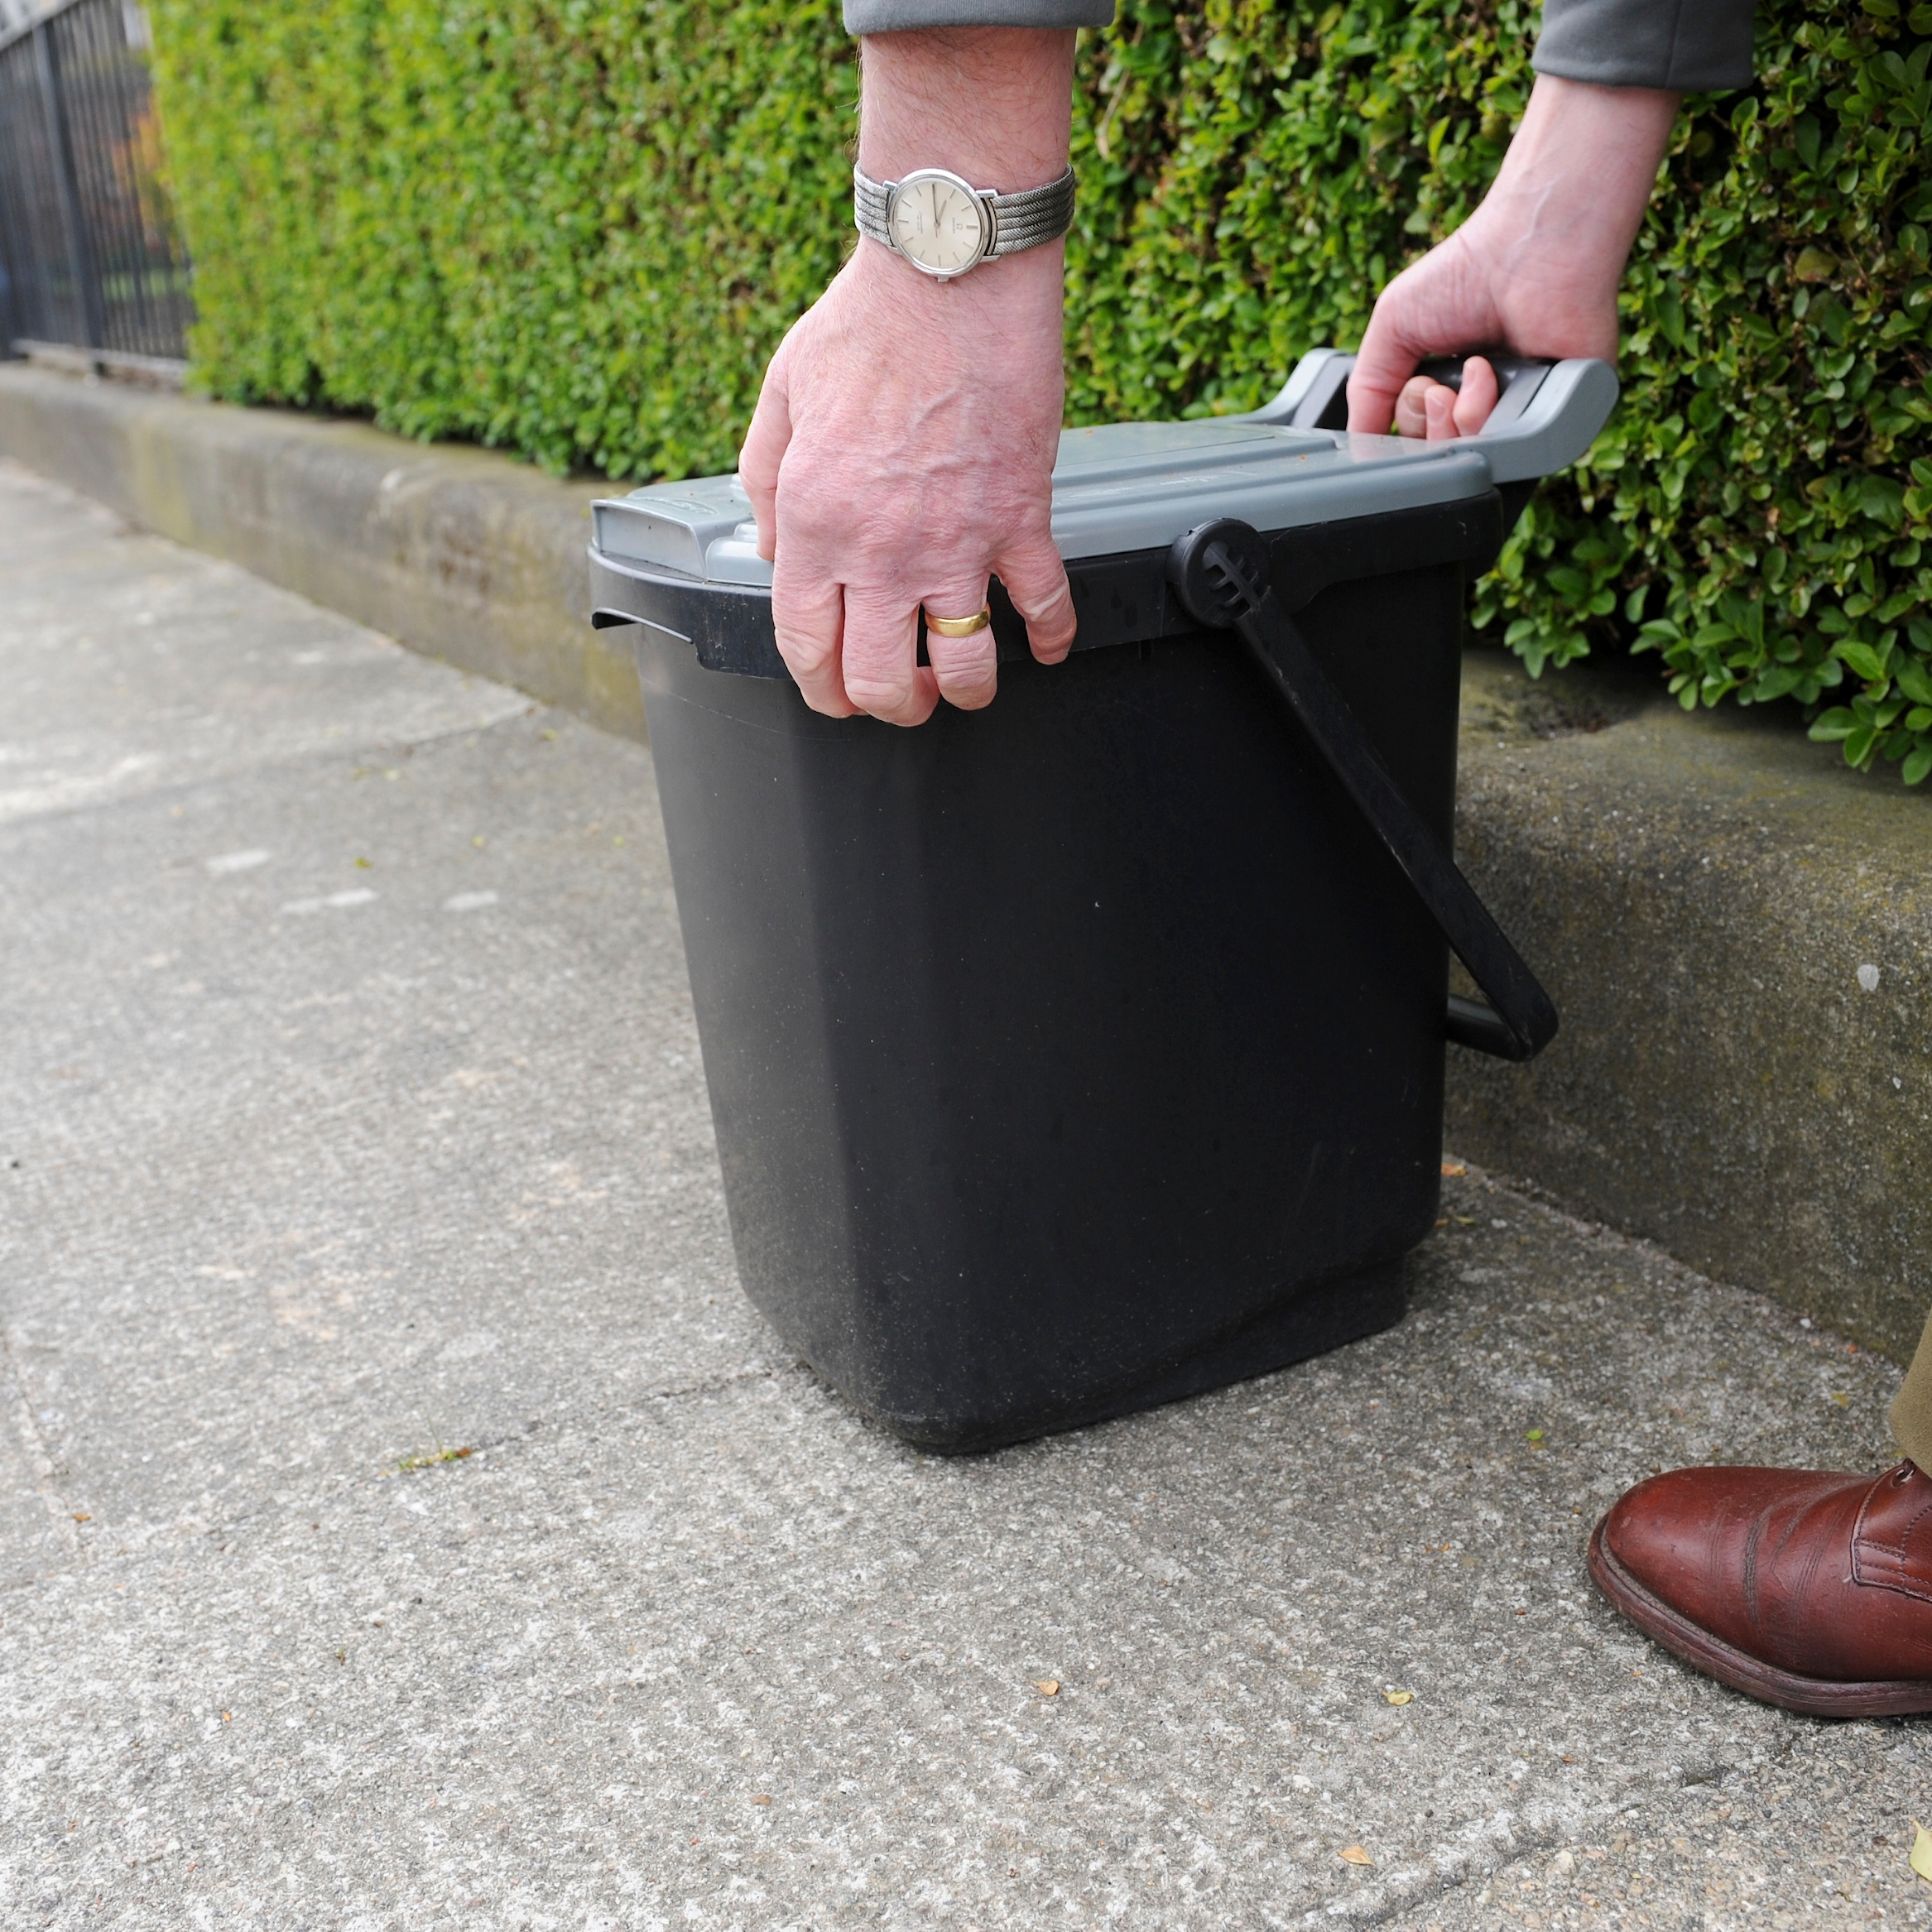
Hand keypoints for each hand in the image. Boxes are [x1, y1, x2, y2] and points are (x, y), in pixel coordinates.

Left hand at [738, 28, 1078, 724]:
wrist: (950, 275)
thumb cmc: (866, 325)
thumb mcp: (780, 398)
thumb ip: (764, 485)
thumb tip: (772, 551)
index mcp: (815, 524)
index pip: (808, 648)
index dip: (821, 688)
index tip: (835, 694)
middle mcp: (883, 550)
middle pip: (882, 681)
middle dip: (889, 706)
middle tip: (901, 696)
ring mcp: (958, 543)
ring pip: (965, 667)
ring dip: (965, 692)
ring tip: (963, 683)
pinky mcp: (1022, 520)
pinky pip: (1046, 605)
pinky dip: (1052, 638)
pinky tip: (1047, 646)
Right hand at [1346, 76, 1681, 438]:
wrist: (1526, 245)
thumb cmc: (1464, 272)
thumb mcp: (1390, 332)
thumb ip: (1366, 393)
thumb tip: (1358, 445)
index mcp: (1454, 394)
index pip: (1417, 447)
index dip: (1404, 432)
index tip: (1415, 390)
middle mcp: (1490, 410)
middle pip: (1441, 461)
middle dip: (1427, 426)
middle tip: (1439, 385)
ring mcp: (1526, 416)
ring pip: (1473, 462)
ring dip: (1457, 418)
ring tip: (1474, 368)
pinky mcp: (1564, 416)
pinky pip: (1513, 453)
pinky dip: (1488, 414)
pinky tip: (1495, 374)